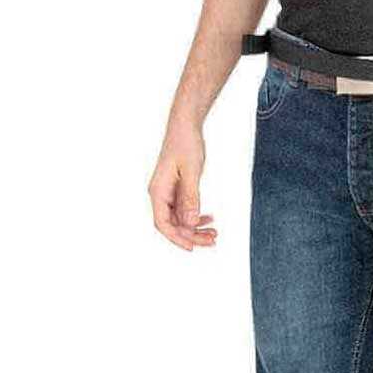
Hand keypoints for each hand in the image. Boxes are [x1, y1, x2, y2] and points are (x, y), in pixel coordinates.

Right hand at [148, 120, 216, 250]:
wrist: (185, 125)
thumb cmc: (186, 144)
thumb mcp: (191, 171)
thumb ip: (191, 197)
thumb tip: (191, 222)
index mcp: (158, 191)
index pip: (162, 224)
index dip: (177, 238)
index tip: (193, 247)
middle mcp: (160, 194)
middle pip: (173, 224)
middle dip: (192, 235)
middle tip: (213, 240)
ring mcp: (168, 192)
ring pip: (180, 218)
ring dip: (196, 227)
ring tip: (214, 233)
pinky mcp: (177, 188)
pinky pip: (184, 208)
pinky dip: (196, 215)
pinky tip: (210, 218)